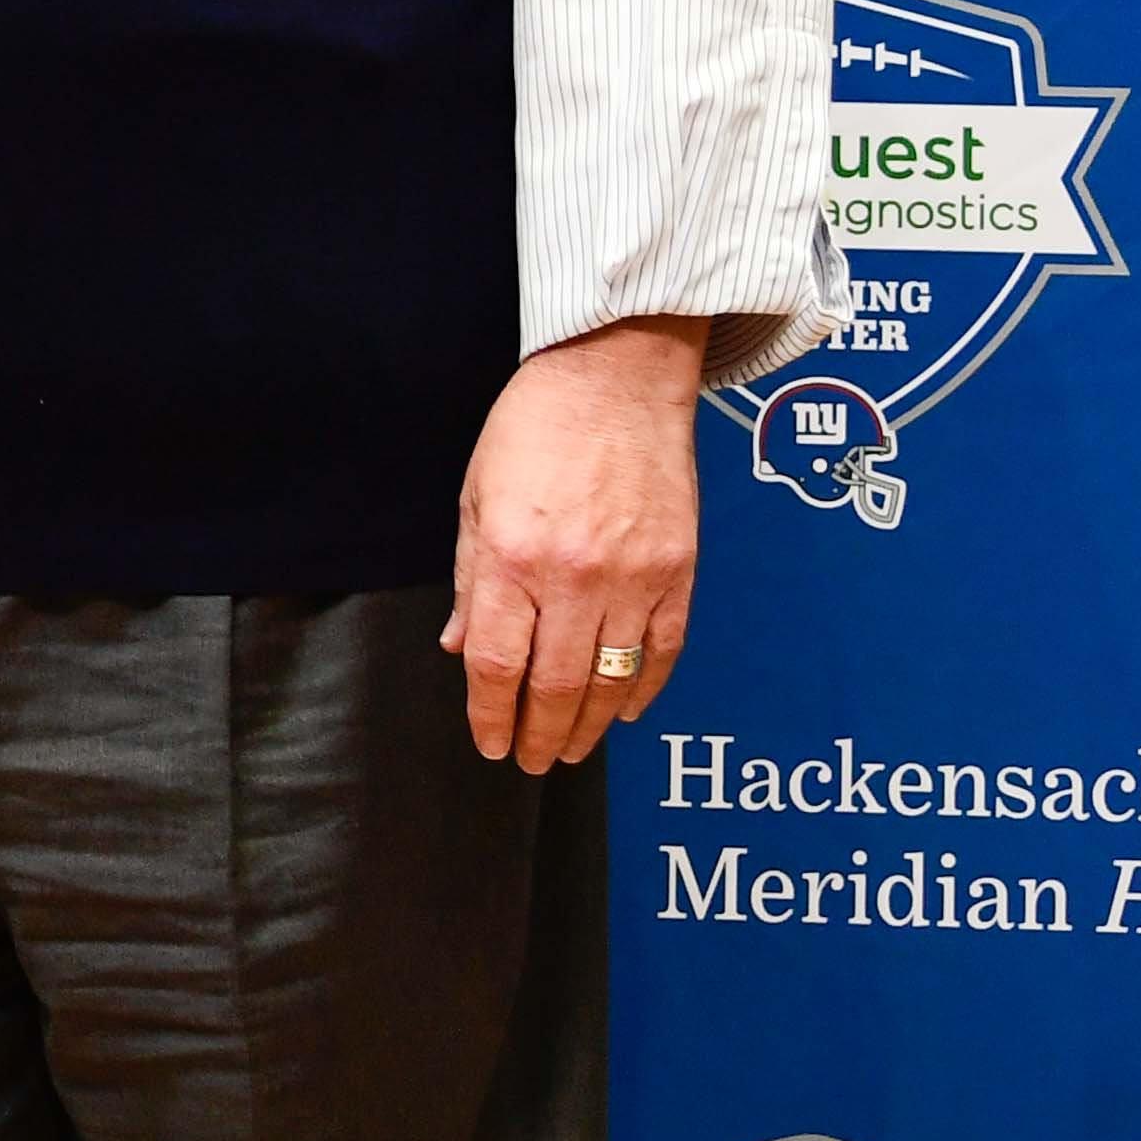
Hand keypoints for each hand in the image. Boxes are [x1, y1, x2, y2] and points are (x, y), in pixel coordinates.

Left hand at [443, 314, 705, 770]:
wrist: (614, 377)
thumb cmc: (534, 429)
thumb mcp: (476, 499)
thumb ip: (473, 582)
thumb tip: (461, 647)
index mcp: (512, 557)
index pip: (497, 665)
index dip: (492, 716)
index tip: (491, 744)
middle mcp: (573, 577)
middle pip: (554, 685)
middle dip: (540, 735)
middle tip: (532, 763)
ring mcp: (633, 577)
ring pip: (609, 680)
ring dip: (588, 725)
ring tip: (571, 750)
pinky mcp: (679, 571)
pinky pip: (663, 651)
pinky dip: (643, 689)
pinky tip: (624, 711)